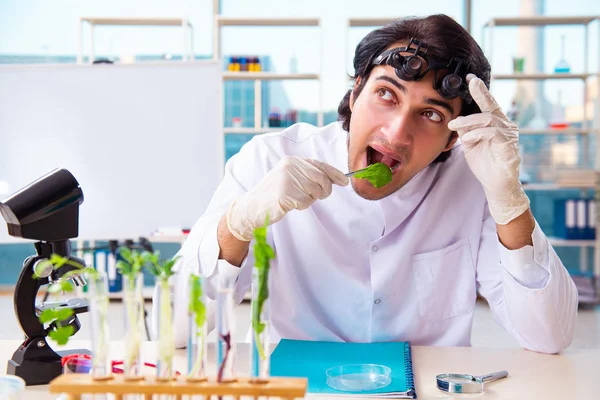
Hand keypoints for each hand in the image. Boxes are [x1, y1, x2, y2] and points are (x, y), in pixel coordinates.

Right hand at [226, 156, 348, 240]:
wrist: (251, 206)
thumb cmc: (274, 194)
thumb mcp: (290, 177)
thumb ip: (308, 175)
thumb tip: (333, 179)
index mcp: (292, 160)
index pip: (320, 165)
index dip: (334, 174)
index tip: (344, 181)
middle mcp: (290, 166)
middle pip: (321, 179)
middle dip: (324, 190)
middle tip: (320, 196)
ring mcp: (287, 179)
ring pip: (315, 192)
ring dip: (309, 199)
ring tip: (294, 199)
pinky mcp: (286, 193)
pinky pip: (305, 202)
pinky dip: (301, 206)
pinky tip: (289, 204)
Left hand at [448, 74, 529, 224]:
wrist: (494, 183)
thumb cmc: (484, 163)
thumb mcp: (470, 143)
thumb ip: (466, 130)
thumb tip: (456, 120)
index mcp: (495, 123)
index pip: (488, 103)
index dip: (480, 90)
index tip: (471, 77)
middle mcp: (505, 125)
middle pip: (491, 105)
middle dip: (480, 93)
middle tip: (470, 84)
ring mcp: (509, 134)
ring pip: (488, 119)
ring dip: (468, 121)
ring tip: (455, 127)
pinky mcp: (509, 145)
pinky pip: (493, 132)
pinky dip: (477, 133)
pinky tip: (468, 138)